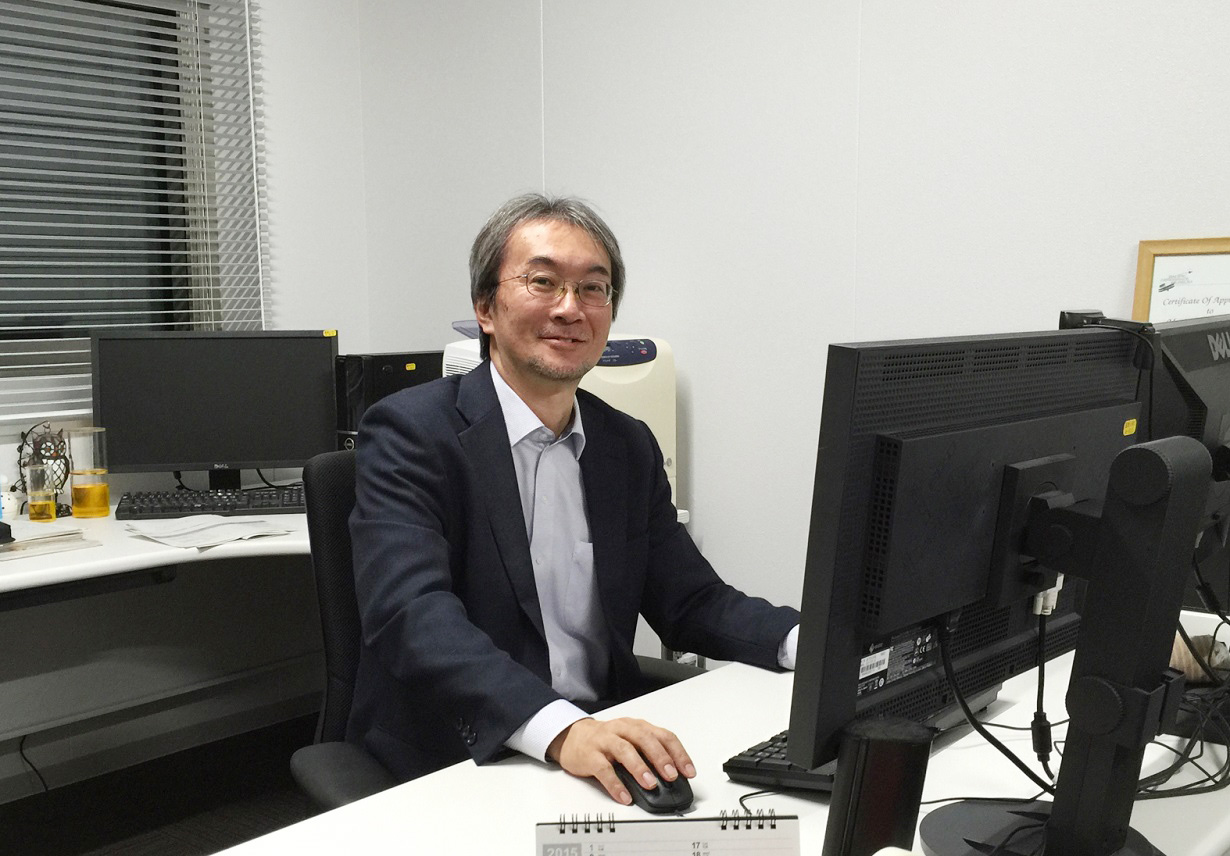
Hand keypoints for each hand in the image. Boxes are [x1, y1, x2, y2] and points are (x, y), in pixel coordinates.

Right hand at [547, 717, 695, 804]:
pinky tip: (624, 796)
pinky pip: (603, 769)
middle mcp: (623, 730)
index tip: (688, 771)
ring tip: (650, 784)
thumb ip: (649, 754)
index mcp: (637, 726)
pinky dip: (615, 784)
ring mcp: (605, 741)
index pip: (663, 736)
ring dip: (639, 767)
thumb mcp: (631, 740)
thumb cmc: (607, 740)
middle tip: (671, 775)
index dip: (678, 753)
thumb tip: (671, 778)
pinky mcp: (590, 755)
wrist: (573, 736)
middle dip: (660, 758)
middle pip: (645, 739)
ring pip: (624, 750)